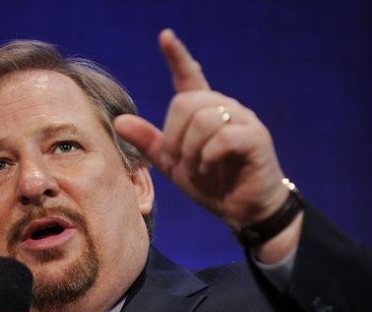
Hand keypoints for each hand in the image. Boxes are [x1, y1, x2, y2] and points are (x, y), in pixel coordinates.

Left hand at [114, 29, 288, 228]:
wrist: (243, 210)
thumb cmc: (211, 183)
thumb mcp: (173, 164)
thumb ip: (149, 143)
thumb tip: (119, 121)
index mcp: (203, 113)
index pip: (189, 77)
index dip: (177, 57)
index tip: (165, 37)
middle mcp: (224, 108)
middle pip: (185, 103)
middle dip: (173, 137)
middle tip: (178, 162)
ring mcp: (243, 120)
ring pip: (203, 119)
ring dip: (191, 151)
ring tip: (197, 168)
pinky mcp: (256, 138)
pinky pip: (224, 137)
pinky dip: (209, 157)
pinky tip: (210, 168)